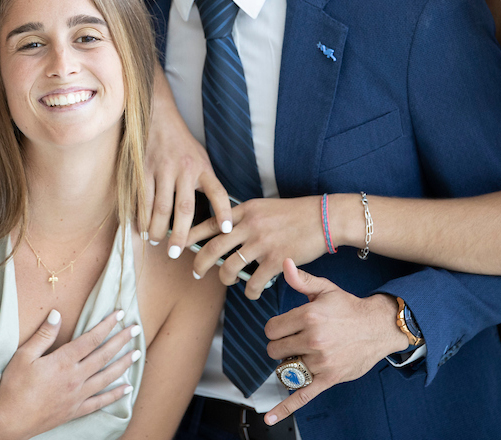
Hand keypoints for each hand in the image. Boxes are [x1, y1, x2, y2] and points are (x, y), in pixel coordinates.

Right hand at [0, 309, 139, 439]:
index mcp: (63, 361)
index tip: (119, 314)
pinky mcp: (76, 410)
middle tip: (136, 329)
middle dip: (121, 340)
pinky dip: (115, 395)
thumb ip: (44, 335)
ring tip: (137, 354)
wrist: (10, 420)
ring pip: (107, 377)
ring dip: (124, 364)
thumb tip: (57, 314)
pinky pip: (100, 401)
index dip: (106, 325)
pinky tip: (126, 388)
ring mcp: (78, 395)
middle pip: (104, 355)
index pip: (91, 339)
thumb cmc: (14, 386)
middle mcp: (75, 377)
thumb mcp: (24, 355)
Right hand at [145, 83, 232, 256]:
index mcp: (202, 168)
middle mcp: (184, 170)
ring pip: (160, 206)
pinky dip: (140, 215)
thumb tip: (216, 214)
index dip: (224, 212)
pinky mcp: (144, 169)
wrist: (158, 117)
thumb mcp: (201, 159)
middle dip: (180, 233)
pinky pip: (142, 198)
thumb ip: (206, 182)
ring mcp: (162, 170)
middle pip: (184, 208)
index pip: (218, 192)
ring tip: (156, 241)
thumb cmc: (182, 144)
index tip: (226, 231)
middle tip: (175, 252)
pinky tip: (140, 227)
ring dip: (157, 228)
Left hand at [188, 197, 325, 298]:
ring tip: (228, 281)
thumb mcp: (264, 207)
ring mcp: (262, 243)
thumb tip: (224, 231)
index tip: (177, 244)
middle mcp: (250, 225)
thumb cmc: (294, 214)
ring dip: (225, 279)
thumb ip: (244, 218)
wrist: (323, 218)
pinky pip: (254, 281)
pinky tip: (252, 293)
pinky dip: (250, 291)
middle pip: (213, 248)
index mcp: (245, 210)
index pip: (210, 222)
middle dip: (199, 263)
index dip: (189, 235)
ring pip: (230, 267)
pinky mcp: (276, 260)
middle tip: (196, 272)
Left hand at [261, 260, 408, 425]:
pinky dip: (284, 407)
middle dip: (281, 345)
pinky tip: (270, 418)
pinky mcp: (328, 379)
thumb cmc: (349, 307)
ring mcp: (320, 362)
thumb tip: (284, 263)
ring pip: (285, 368)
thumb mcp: (325, 289)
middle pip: (275, 349)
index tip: (286, 326)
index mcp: (308, 317)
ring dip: (288, 363)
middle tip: (294, 340)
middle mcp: (313, 340)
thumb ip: (301, 280)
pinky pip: (302, 396)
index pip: (272, 329)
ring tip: (302, 354)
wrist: (378, 327)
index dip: (276, 328)